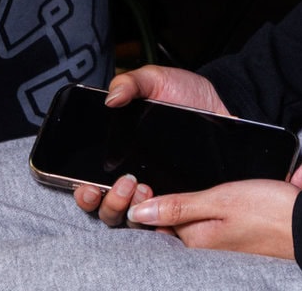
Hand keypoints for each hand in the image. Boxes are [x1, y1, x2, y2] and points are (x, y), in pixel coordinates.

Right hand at [71, 66, 229, 227]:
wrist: (217, 104)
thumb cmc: (183, 93)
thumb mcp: (155, 80)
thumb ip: (130, 83)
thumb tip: (111, 99)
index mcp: (117, 155)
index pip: (91, 185)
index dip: (84, 194)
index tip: (86, 189)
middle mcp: (133, 179)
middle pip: (109, 209)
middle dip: (109, 204)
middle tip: (124, 183)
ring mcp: (158, 190)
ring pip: (133, 219)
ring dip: (131, 210)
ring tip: (144, 189)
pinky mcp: (180, 197)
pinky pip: (165, 221)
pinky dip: (159, 220)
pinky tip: (163, 203)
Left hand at [128, 162, 301, 258]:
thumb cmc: (268, 211)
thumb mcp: (221, 199)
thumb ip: (179, 205)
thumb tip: (137, 212)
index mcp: (196, 239)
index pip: (159, 221)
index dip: (153, 197)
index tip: (153, 177)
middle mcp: (208, 246)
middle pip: (186, 216)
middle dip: (191, 193)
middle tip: (212, 175)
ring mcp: (228, 242)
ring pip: (213, 211)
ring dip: (225, 191)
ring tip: (248, 182)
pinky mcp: (246, 236)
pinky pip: (239, 213)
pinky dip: (252, 196)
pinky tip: (271, 185)